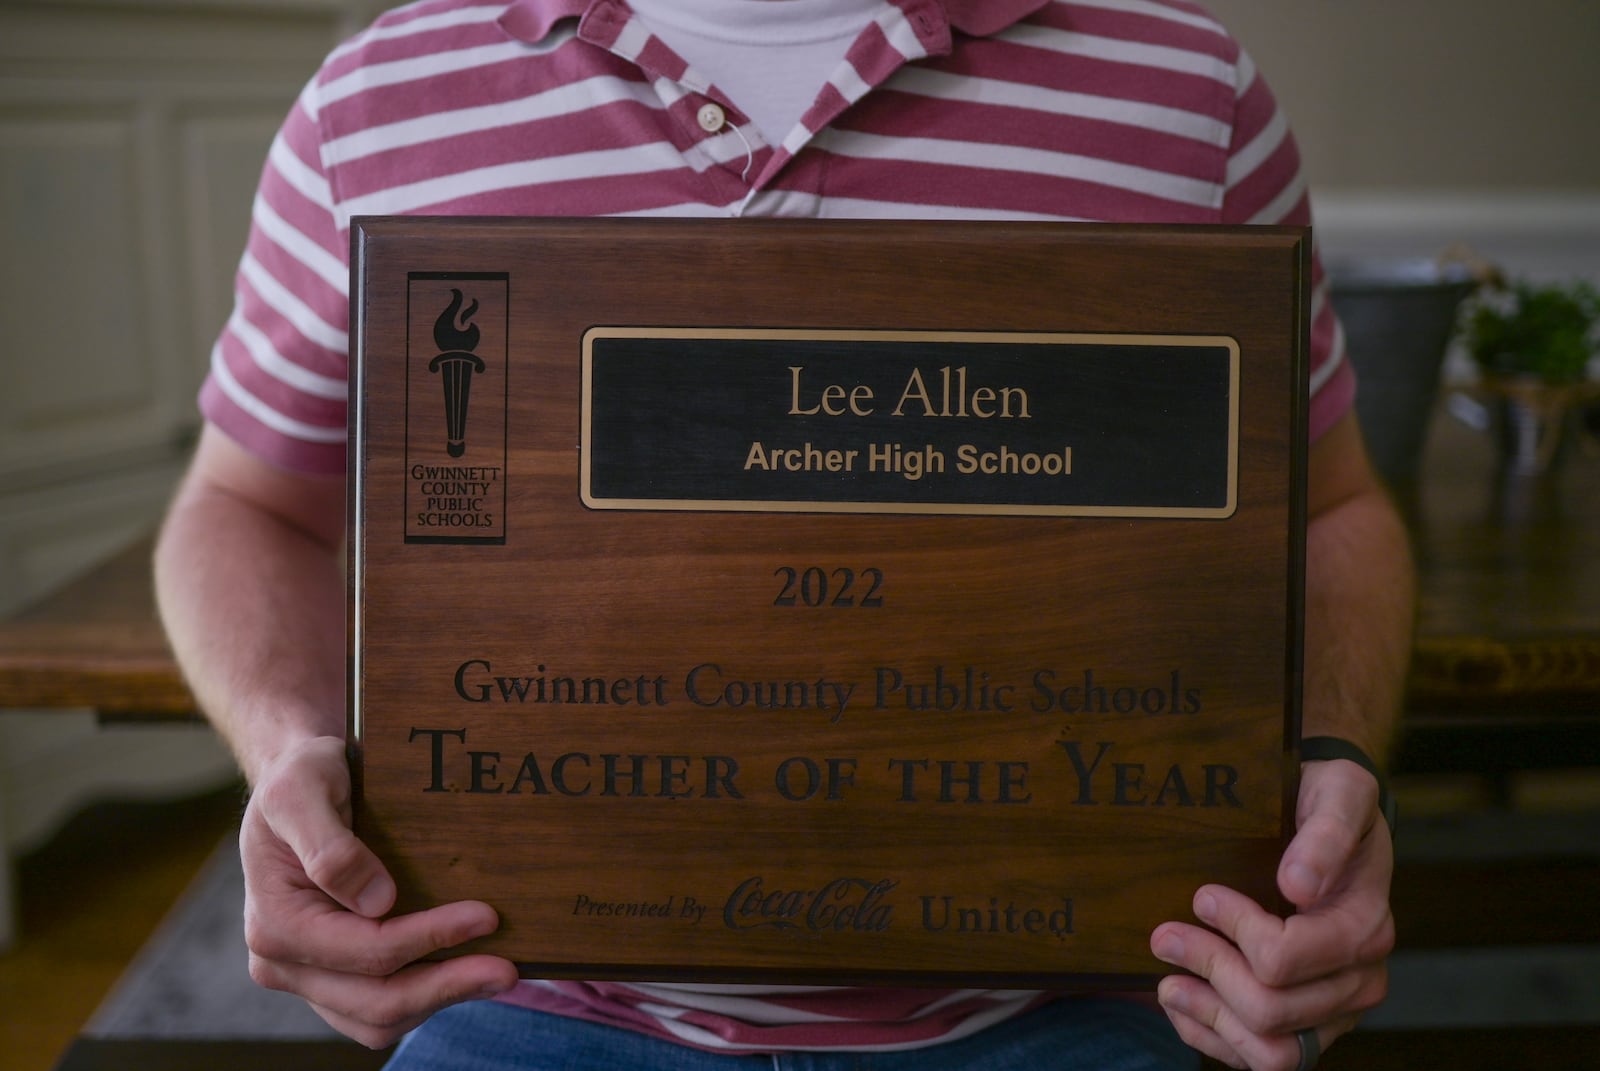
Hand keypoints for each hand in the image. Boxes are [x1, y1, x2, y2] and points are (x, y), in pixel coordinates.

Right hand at [240, 736, 519, 1047]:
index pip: (365, 949)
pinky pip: (377, 1010)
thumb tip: (378, 902)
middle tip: (508, 969)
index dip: (429, 939)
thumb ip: (331, 847)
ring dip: (440, 999)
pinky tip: (463, 971)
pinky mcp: (329, 978)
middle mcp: (282, 962)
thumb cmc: (303, 777)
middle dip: (446, 986)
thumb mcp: (304, 791)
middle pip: (375, 1001)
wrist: (297, 782)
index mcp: (275, 923)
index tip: (486, 917)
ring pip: (378, 1019)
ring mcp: (306, 976)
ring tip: (495, 973)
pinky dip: (424, 997)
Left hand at [1150, 758, 1394, 1068]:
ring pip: (1269, 1051)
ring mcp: (1334, 1009)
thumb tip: (1298, 884)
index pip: (1285, 958)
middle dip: (1208, 968)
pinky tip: (1184, 1003)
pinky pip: (1261, 1060)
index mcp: (1365, 928)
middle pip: (1271, 1009)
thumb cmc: (1331, 801)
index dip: (1234, 931)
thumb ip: (1326, 834)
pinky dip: (1214, 1038)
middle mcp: (1358, 979)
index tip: (1202, 897)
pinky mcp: (1308, 1024)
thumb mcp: (1339, 794)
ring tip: (1167, 980)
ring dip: (1208, 1016)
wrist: (1333, 816)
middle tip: (1164, 935)